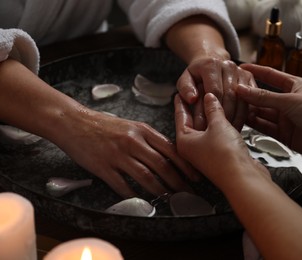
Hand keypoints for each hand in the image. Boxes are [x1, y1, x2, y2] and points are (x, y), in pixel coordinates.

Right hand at [56, 110, 197, 197]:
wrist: (73, 122)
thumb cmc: (103, 124)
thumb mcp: (130, 126)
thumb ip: (148, 139)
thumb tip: (168, 156)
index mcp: (142, 130)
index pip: (171, 149)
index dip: (186, 165)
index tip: (195, 176)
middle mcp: (133, 142)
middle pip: (162, 165)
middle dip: (178, 182)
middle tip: (188, 193)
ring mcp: (118, 155)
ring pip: (146, 177)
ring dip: (160, 191)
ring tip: (170, 199)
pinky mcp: (103, 167)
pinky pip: (123, 185)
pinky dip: (134, 195)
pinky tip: (142, 202)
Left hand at [174, 92, 265, 185]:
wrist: (243, 177)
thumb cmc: (225, 156)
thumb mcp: (217, 125)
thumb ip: (213, 109)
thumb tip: (209, 97)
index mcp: (185, 141)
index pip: (180, 116)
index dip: (181, 102)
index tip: (179, 93)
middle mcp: (194, 148)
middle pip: (193, 121)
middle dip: (197, 106)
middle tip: (198, 90)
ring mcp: (208, 152)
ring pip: (207, 128)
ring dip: (211, 114)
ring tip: (214, 98)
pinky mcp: (222, 154)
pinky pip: (219, 135)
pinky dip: (221, 124)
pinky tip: (226, 115)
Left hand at [176, 57, 255, 130]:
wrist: (211, 61)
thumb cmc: (197, 74)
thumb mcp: (185, 80)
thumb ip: (185, 89)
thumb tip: (192, 99)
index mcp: (211, 65)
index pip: (215, 91)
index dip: (212, 109)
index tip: (209, 125)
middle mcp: (228, 66)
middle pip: (230, 95)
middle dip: (225, 116)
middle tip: (219, 132)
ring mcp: (241, 71)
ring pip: (242, 99)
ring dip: (236, 117)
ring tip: (228, 130)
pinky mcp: (249, 78)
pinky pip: (250, 99)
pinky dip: (245, 113)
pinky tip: (238, 123)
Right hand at [237, 64, 301, 160]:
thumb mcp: (289, 100)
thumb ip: (263, 97)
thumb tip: (242, 90)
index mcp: (294, 86)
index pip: (271, 76)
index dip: (257, 71)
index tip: (242, 68)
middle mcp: (288, 102)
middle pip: (264, 96)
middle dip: (248, 94)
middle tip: (231, 91)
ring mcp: (286, 118)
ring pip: (262, 112)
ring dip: (249, 109)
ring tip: (232, 105)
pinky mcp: (284, 134)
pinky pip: (265, 127)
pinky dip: (254, 124)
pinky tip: (242, 119)